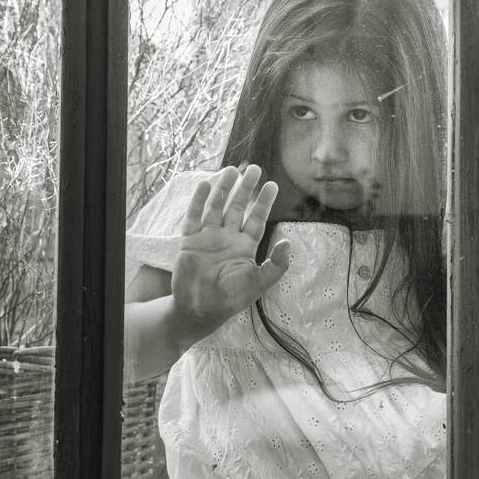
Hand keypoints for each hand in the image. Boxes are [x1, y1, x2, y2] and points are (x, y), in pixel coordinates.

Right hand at [171, 165, 291, 325]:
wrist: (200, 309)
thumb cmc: (231, 298)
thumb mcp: (259, 282)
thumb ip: (277, 264)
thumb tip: (288, 242)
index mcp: (245, 247)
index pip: (257, 219)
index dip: (263, 202)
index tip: (272, 185)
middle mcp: (227, 238)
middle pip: (237, 207)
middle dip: (245, 189)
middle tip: (254, 169)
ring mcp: (208, 238)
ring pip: (216, 207)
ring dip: (223, 189)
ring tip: (230, 170)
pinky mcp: (190, 241)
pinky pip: (194, 216)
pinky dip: (199, 201)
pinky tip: (206, 185)